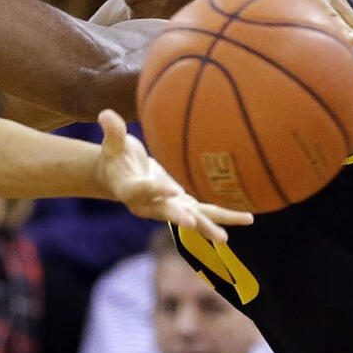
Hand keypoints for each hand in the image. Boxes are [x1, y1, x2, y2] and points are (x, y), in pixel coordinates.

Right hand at [95, 109, 252, 241]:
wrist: (120, 177)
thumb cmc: (116, 155)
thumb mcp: (113, 144)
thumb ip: (113, 132)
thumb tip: (105, 114)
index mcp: (130, 189)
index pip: (143, 190)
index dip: (156, 190)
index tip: (172, 189)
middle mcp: (149, 205)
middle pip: (165, 211)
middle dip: (179, 217)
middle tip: (192, 223)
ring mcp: (168, 209)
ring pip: (189, 218)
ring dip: (207, 227)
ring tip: (224, 238)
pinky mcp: (182, 207)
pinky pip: (204, 213)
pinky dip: (224, 216)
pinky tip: (247, 217)